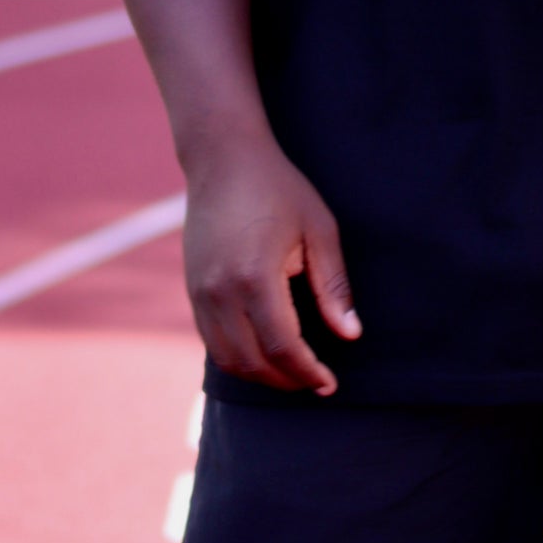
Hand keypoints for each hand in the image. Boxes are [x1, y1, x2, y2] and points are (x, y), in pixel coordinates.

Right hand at [182, 131, 361, 394]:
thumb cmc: (278, 188)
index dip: (308, 372)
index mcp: (255, 277)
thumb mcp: (319, 228)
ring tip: (292, 372)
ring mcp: (200, 293)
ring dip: (260, 375)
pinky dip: (238, 357)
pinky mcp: (192, 290)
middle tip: (316, 382)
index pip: (283, 347)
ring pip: (227, 359)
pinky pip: (212, 341)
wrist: (223, 159)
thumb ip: (333, 285)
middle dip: (286, 381)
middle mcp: (220, 292)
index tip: (330, 383)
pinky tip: (265, 350)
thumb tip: (350, 335)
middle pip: (252, 362)